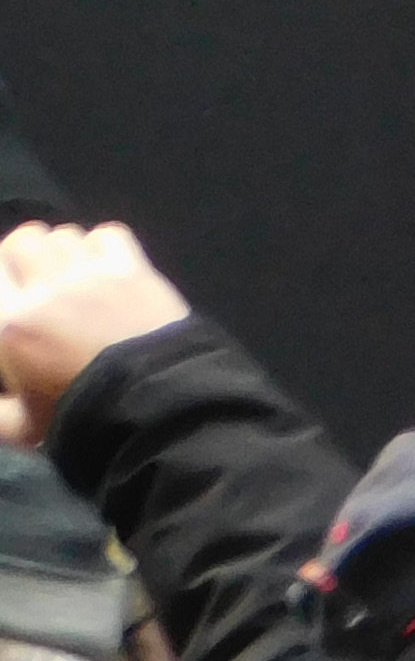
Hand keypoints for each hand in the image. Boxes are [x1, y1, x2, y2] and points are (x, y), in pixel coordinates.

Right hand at [0, 224, 188, 447]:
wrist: (153, 407)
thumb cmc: (78, 418)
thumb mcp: (16, 426)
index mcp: (10, 326)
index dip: (0, 277)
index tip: (8, 291)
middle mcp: (46, 290)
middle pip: (24, 239)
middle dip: (22, 255)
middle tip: (31, 278)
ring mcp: (93, 275)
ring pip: (65, 234)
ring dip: (61, 250)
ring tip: (68, 274)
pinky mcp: (134, 269)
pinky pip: (109, 234)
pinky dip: (101, 245)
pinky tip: (103, 267)